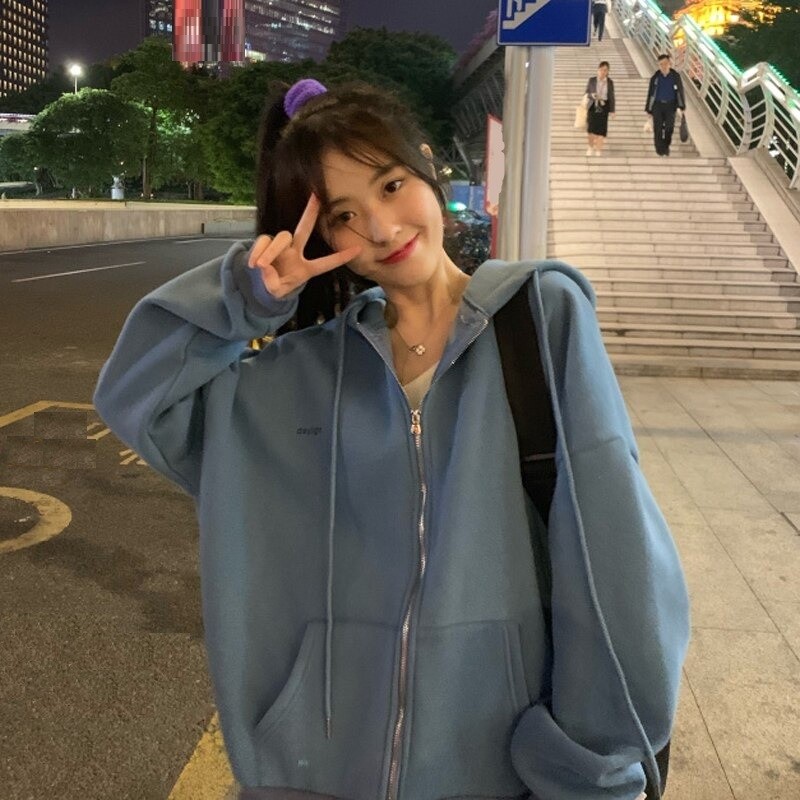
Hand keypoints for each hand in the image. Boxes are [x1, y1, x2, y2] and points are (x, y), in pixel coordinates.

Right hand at [247, 194, 361, 299]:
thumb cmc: (275, 287)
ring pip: (281, 238)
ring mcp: (282, 246)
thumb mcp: (277, 292)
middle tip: (316, 197)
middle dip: (310, 212)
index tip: (358, 249)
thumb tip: (265, 266)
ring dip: (271, 251)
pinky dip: (258, 251)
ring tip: (261, 266)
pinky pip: (264, 240)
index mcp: (306, 268)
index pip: (326, 263)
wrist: (259, 287)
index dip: (341, 257)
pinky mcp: (266, 241)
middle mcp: (296, 253)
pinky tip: (254, 265)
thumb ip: (273, 283)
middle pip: (304, 229)